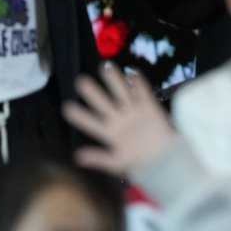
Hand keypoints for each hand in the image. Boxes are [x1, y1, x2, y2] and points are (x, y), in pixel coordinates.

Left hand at [62, 64, 176, 176]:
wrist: (164, 160)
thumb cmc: (140, 163)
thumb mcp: (117, 163)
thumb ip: (99, 158)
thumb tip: (77, 156)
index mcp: (110, 133)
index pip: (91, 122)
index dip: (80, 116)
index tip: (66, 107)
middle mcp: (119, 120)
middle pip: (104, 103)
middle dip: (92, 93)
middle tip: (80, 81)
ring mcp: (134, 113)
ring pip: (121, 94)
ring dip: (114, 81)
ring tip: (105, 67)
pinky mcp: (149, 109)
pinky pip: (143, 93)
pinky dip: (138, 84)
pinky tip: (133, 73)